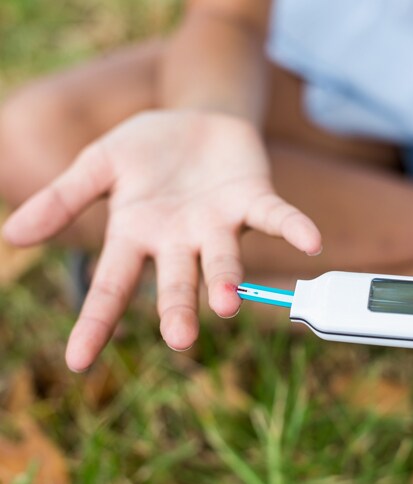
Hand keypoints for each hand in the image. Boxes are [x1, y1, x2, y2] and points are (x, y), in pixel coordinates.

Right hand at [2, 110, 321, 371]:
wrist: (196, 118)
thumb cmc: (147, 150)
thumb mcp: (99, 164)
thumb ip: (63, 199)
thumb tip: (13, 237)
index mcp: (138, 235)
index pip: (111, 285)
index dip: (95, 322)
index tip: (78, 362)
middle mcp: (180, 239)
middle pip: (176, 282)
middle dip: (178, 308)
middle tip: (181, 339)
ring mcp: (218, 222)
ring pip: (223, 259)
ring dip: (227, 280)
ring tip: (227, 303)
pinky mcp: (252, 199)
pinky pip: (274, 217)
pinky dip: (292, 229)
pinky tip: (310, 243)